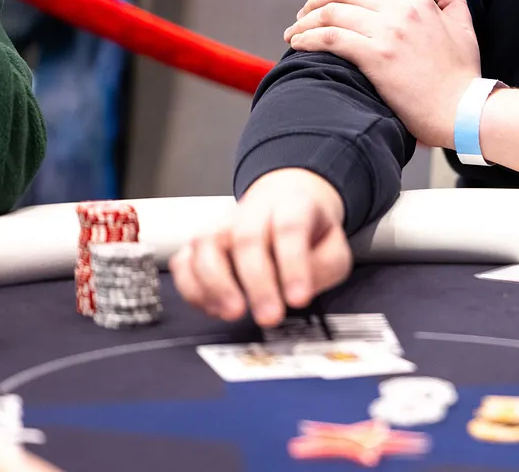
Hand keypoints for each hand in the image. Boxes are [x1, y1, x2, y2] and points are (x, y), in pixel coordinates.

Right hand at [170, 168, 351, 328]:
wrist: (285, 202)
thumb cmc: (310, 232)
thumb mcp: (334, 248)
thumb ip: (325, 267)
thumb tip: (298, 289)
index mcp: (293, 204)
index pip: (290, 227)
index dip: (293, 264)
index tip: (298, 298)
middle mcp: (253, 211)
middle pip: (247, 238)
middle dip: (257, 283)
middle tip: (269, 316)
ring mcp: (223, 225)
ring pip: (206, 244)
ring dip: (216, 284)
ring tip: (234, 313)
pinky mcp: (201, 244)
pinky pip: (184, 262)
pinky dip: (192, 288)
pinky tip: (214, 308)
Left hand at [285, 0, 480, 148]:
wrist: (462, 110)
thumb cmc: (462, 74)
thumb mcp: (463, 26)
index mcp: (420, 1)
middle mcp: (402, 11)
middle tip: (304, 12)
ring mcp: (389, 33)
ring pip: (333, 12)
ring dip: (306, 19)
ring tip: (294, 32)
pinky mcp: (377, 58)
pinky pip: (331, 38)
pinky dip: (308, 38)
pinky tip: (298, 44)